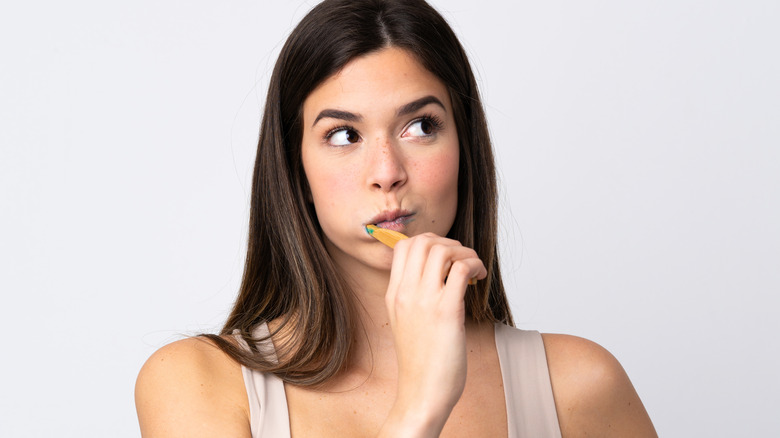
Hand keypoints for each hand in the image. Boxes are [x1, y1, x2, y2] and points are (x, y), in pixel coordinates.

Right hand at [381, 233, 486, 435]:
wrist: (422, 393)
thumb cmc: (421, 361)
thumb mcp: (406, 321)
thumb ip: (413, 296)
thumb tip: (436, 275)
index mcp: (393, 294)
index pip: (403, 246)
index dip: (429, 242)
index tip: (445, 257)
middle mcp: (405, 293)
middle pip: (423, 242)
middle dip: (449, 243)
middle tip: (462, 261)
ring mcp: (424, 301)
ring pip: (443, 250)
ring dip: (464, 253)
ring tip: (473, 270)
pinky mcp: (446, 312)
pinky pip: (461, 269)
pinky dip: (474, 265)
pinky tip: (479, 278)